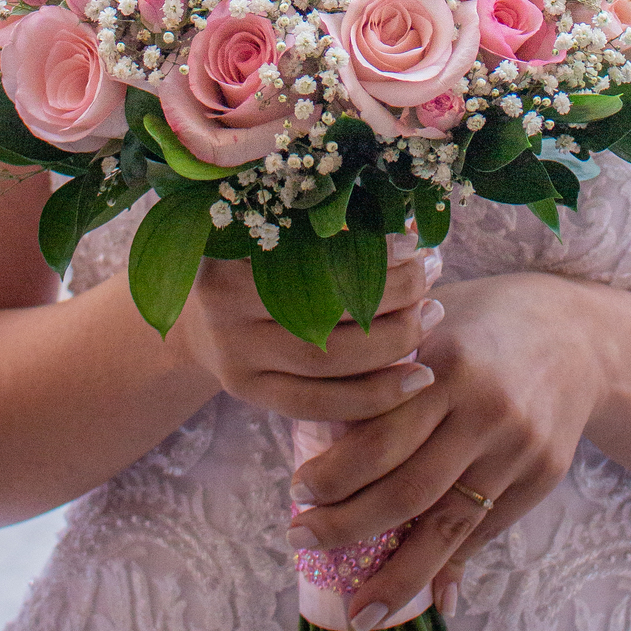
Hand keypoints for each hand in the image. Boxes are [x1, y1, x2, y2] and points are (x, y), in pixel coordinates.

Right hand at [175, 237, 446, 420]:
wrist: (197, 316)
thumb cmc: (252, 258)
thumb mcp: (271, 229)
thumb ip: (324, 227)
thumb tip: (412, 225)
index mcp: (228, 251)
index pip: (309, 254)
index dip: (366, 254)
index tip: (412, 242)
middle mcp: (223, 308)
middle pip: (322, 307)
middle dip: (391, 293)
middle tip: (431, 272)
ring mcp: (234, 358)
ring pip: (327, 361)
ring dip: (394, 341)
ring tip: (433, 313)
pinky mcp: (250, 393)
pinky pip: (320, 404)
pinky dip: (375, 395)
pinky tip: (418, 378)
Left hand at [283, 270, 608, 629]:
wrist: (579, 336)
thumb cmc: (483, 323)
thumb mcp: (433, 324)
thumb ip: (386, 373)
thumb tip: (318, 428)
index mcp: (447, 365)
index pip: (380, 436)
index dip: (334, 476)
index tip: (296, 495)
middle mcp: (485, 410)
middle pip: (407, 490)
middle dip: (347, 528)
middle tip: (301, 540)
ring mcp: (518, 448)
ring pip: (448, 526)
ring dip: (398, 577)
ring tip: (358, 613)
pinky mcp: (542, 476)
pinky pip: (486, 532)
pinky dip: (451, 566)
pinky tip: (423, 594)